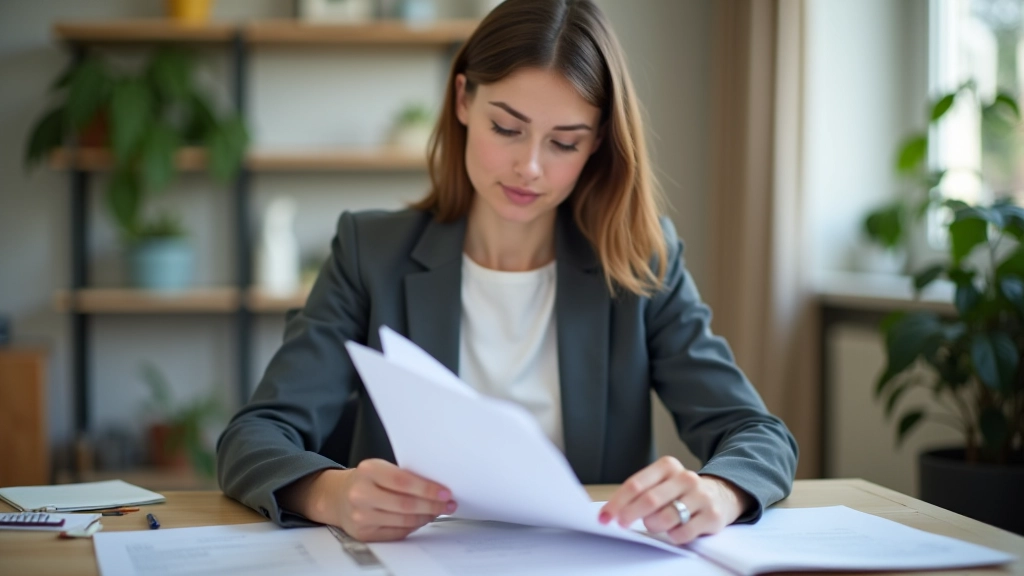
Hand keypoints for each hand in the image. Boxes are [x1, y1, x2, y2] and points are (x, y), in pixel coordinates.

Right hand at [279, 459, 456, 541]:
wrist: (337, 496)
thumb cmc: (365, 480)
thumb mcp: (380, 469)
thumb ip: (404, 476)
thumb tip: (437, 488)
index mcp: (368, 471)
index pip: (403, 481)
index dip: (428, 489)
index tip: (445, 492)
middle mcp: (361, 494)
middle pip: (405, 504)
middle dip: (432, 505)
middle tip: (448, 504)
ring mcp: (361, 516)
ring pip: (403, 520)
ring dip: (426, 517)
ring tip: (438, 511)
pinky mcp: (364, 533)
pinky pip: (397, 532)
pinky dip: (414, 526)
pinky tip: (422, 519)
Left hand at [598, 456, 751, 544]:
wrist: (720, 495)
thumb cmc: (680, 492)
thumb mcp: (661, 483)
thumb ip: (640, 492)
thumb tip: (611, 511)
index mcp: (668, 466)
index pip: (636, 484)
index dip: (617, 502)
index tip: (605, 516)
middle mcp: (686, 478)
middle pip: (649, 500)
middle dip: (630, 514)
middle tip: (621, 524)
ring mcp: (701, 496)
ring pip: (666, 518)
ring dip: (652, 525)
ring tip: (653, 524)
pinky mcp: (712, 516)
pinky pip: (683, 533)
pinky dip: (672, 536)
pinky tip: (673, 531)